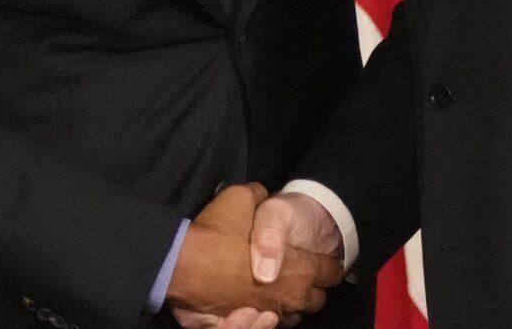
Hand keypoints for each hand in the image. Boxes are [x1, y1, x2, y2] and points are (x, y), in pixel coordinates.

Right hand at [168, 185, 339, 326]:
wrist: (180, 266)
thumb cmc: (217, 234)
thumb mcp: (242, 199)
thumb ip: (261, 197)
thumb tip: (264, 196)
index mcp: (299, 269)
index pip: (331, 273)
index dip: (329, 265)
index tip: (323, 262)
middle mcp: (288, 298)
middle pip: (315, 300)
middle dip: (311, 289)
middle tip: (298, 276)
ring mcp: (266, 317)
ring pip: (290, 318)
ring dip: (287, 306)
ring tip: (274, 292)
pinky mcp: (243, 328)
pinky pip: (263, 328)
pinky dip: (262, 320)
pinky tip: (253, 308)